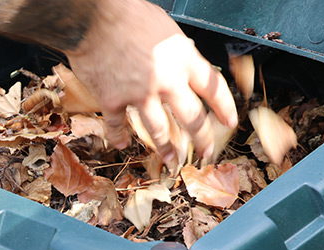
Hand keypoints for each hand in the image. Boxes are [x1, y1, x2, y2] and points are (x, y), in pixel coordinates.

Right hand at [64, 0, 237, 164]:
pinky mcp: (113, 100)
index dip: (224, 108)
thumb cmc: (128, 14)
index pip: (213, 89)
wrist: (94, 18)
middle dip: (202, 139)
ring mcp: (139, 94)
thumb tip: (183, 55)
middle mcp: (166, 81)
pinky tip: (122, 144)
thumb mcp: (166, 28)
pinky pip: (117, 125)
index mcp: (184, 60)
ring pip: (159, 131)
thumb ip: (177, 49)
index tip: (229, 121)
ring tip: (172, 161)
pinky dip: (118, 136)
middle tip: (206, 152)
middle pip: (192, 118)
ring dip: (167, 149)